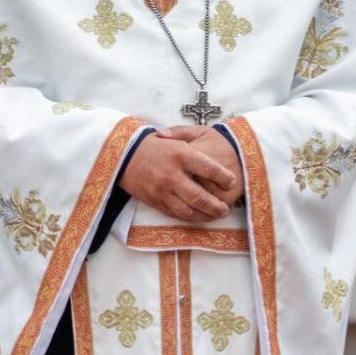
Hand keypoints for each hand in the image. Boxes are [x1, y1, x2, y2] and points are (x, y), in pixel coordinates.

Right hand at [120, 134, 237, 222]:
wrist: (123, 156)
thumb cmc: (154, 146)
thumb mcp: (174, 137)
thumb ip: (195, 145)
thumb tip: (214, 159)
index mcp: (179, 153)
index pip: (209, 168)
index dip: (224, 177)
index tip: (232, 181)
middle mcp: (171, 173)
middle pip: (200, 196)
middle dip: (217, 206)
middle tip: (226, 208)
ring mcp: (162, 190)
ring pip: (189, 211)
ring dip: (205, 216)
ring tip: (216, 215)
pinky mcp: (155, 201)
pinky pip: (176, 214)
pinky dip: (190, 217)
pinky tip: (199, 215)